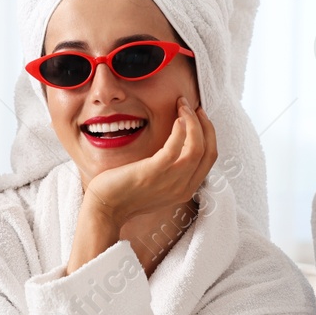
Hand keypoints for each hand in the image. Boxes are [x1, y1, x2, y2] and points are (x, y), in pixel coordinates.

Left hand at [82, 96, 216, 229]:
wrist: (106, 208)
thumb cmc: (125, 194)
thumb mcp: (157, 185)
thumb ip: (171, 171)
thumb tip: (178, 145)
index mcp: (185, 190)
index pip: (209, 158)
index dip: (208, 134)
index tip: (198, 118)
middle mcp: (183, 187)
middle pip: (208, 150)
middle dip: (204, 124)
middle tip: (193, 107)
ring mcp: (171, 181)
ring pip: (196, 147)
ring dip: (192, 122)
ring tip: (182, 106)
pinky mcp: (155, 172)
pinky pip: (176, 147)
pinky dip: (180, 130)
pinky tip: (176, 119)